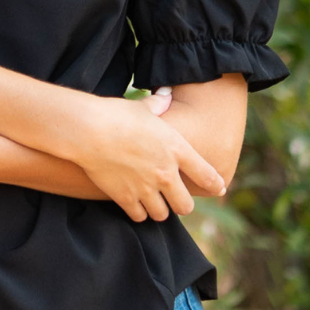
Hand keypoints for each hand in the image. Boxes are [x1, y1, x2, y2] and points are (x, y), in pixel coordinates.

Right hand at [73, 93, 225, 221]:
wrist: (91, 130)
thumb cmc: (117, 113)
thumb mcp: (143, 107)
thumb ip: (158, 104)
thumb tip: (165, 94)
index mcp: (177, 149)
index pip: (207, 174)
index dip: (215, 184)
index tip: (219, 188)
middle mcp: (166, 173)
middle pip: (185, 205)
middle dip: (182, 204)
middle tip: (175, 200)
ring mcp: (146, 188)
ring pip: (162, 214)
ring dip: (159, 210)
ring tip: (154, 203)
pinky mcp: (125, 198)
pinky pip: (139, 216)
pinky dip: (138, 212)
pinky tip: (135, 205)